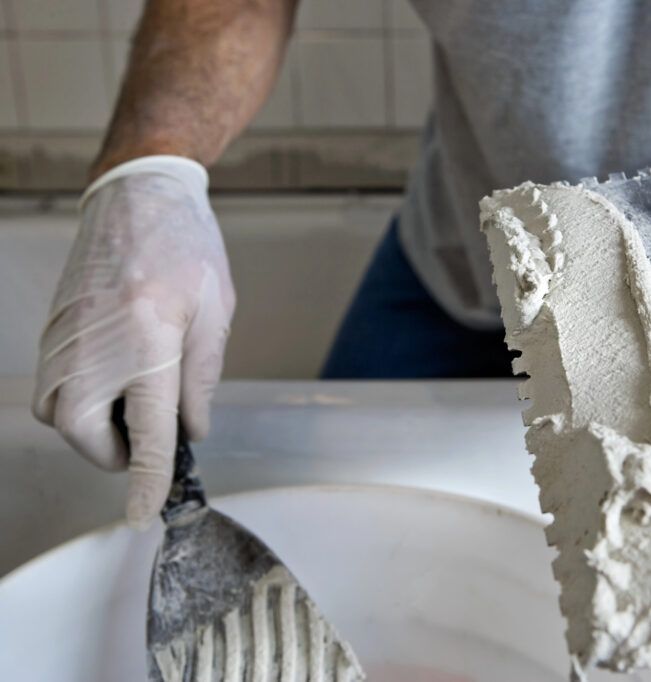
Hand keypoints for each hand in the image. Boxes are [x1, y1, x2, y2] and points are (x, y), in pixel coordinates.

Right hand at [32, 156, 234, 527]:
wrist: (136, 195)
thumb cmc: (185, 248)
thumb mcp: (215, 314)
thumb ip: (202, 379)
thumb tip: (190, 432)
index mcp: (146, 346)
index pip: (146, 437)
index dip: (147, 484)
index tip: (145, 515)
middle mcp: (94, 350)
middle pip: (86, 437)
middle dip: (117, 452)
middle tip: (150, 433)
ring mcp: (64, 341)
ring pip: (62, 417)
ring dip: (96, 426)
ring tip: (136, 397)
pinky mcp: (51, 332)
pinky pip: (55, 387)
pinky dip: (82, 398)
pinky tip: (117, 374)